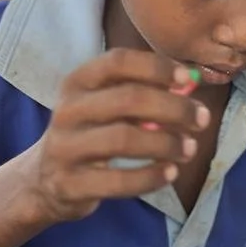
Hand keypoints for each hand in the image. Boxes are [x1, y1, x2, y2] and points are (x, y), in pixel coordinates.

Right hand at [29, 49, 208, 222]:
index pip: (118, 61)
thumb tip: (190, 82)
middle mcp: (67, 110)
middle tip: (201, 119)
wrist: (43, 180)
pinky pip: (118, 181)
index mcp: (77, 83)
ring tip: (189, 148)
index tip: (187, 78)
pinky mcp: (69, 184)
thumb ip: (143, 92)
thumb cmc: (89, 135)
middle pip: (128, 99)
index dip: (156, 66)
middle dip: (173, 107)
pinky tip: (170, 172)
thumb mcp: (104, 106)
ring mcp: (65, 148)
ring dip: (166, 143)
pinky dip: (151, 176)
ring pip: (124, 139)